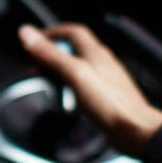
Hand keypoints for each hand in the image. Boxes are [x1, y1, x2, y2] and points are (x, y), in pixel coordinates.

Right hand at [18, 23, 161, 155]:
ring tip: (48, 84)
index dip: (53, 33)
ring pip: (78, 70)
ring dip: (60, 73)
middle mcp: (102, 64)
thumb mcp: (73, 73)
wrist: (135, 131)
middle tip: (36, 65)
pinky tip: (66, 100)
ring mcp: (105, 81)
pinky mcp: (106, 98)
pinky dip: (70, 88)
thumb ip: (50, 54)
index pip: (73, 32)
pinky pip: (84, 87)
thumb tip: (27, 33)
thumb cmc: (110, 103)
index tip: (36, 41)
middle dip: (52, 56)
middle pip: (74, 51)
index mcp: (95, 53)